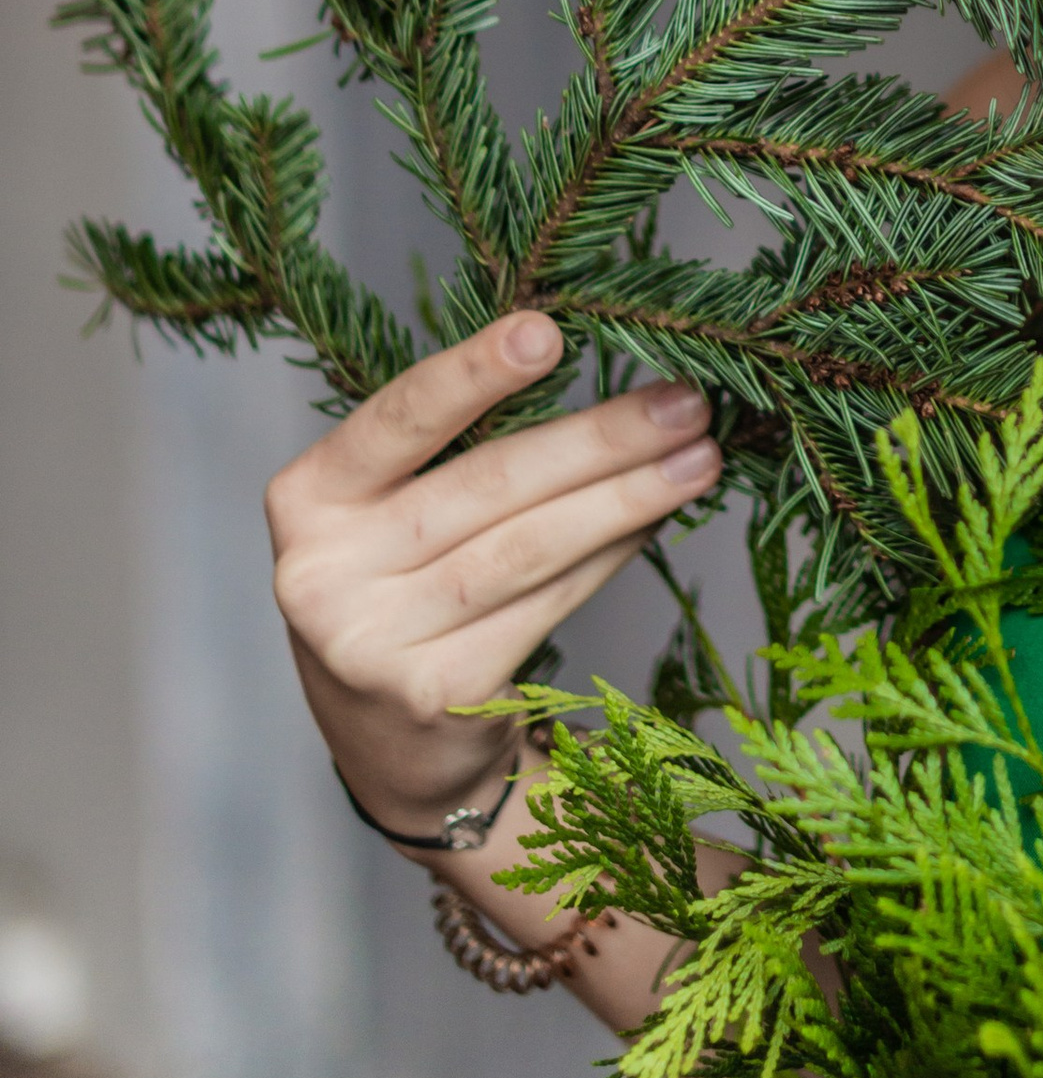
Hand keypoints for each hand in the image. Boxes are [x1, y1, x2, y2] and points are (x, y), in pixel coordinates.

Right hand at [265, 311, 720, 833]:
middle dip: (599, 438)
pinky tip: (655, 523)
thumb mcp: (391, 515)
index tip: (548, 332)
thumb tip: (603, 382)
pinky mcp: (435, 694)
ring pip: (527, 547)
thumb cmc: (402, 591)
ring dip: (626, 497)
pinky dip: (610, 556)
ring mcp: (374, 642)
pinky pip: (545, 605)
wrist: (392, 746)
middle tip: (684, 403)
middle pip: (486, 484)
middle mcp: (323, 571)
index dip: (473, 373)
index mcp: (308, 497)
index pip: (399, 418)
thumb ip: (457, 450)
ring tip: (699, 460)